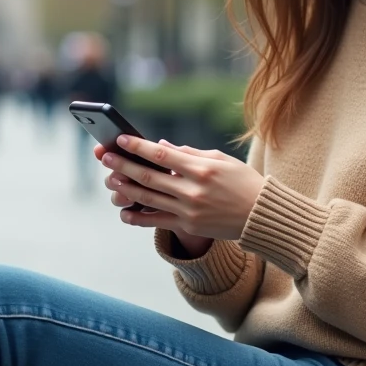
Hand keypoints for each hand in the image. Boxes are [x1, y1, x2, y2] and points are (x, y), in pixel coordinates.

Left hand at [99, 136, 265, 241]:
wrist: (260, 215)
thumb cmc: (243, 181)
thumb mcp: (221, 160)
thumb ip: (190, 153)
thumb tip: (161, 147)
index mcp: (201, 168)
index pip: (162, 156)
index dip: (139, 147)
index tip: (121, 139)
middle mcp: (193, 190)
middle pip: (150, 177)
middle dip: (124, 166)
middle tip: (105, 157)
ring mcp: (189, 210)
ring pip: (149, 198)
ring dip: (126, 189)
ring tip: (110, 181)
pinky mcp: (189, 225)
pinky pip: (157, 221)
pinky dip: (138, 217)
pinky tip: (124, 212)